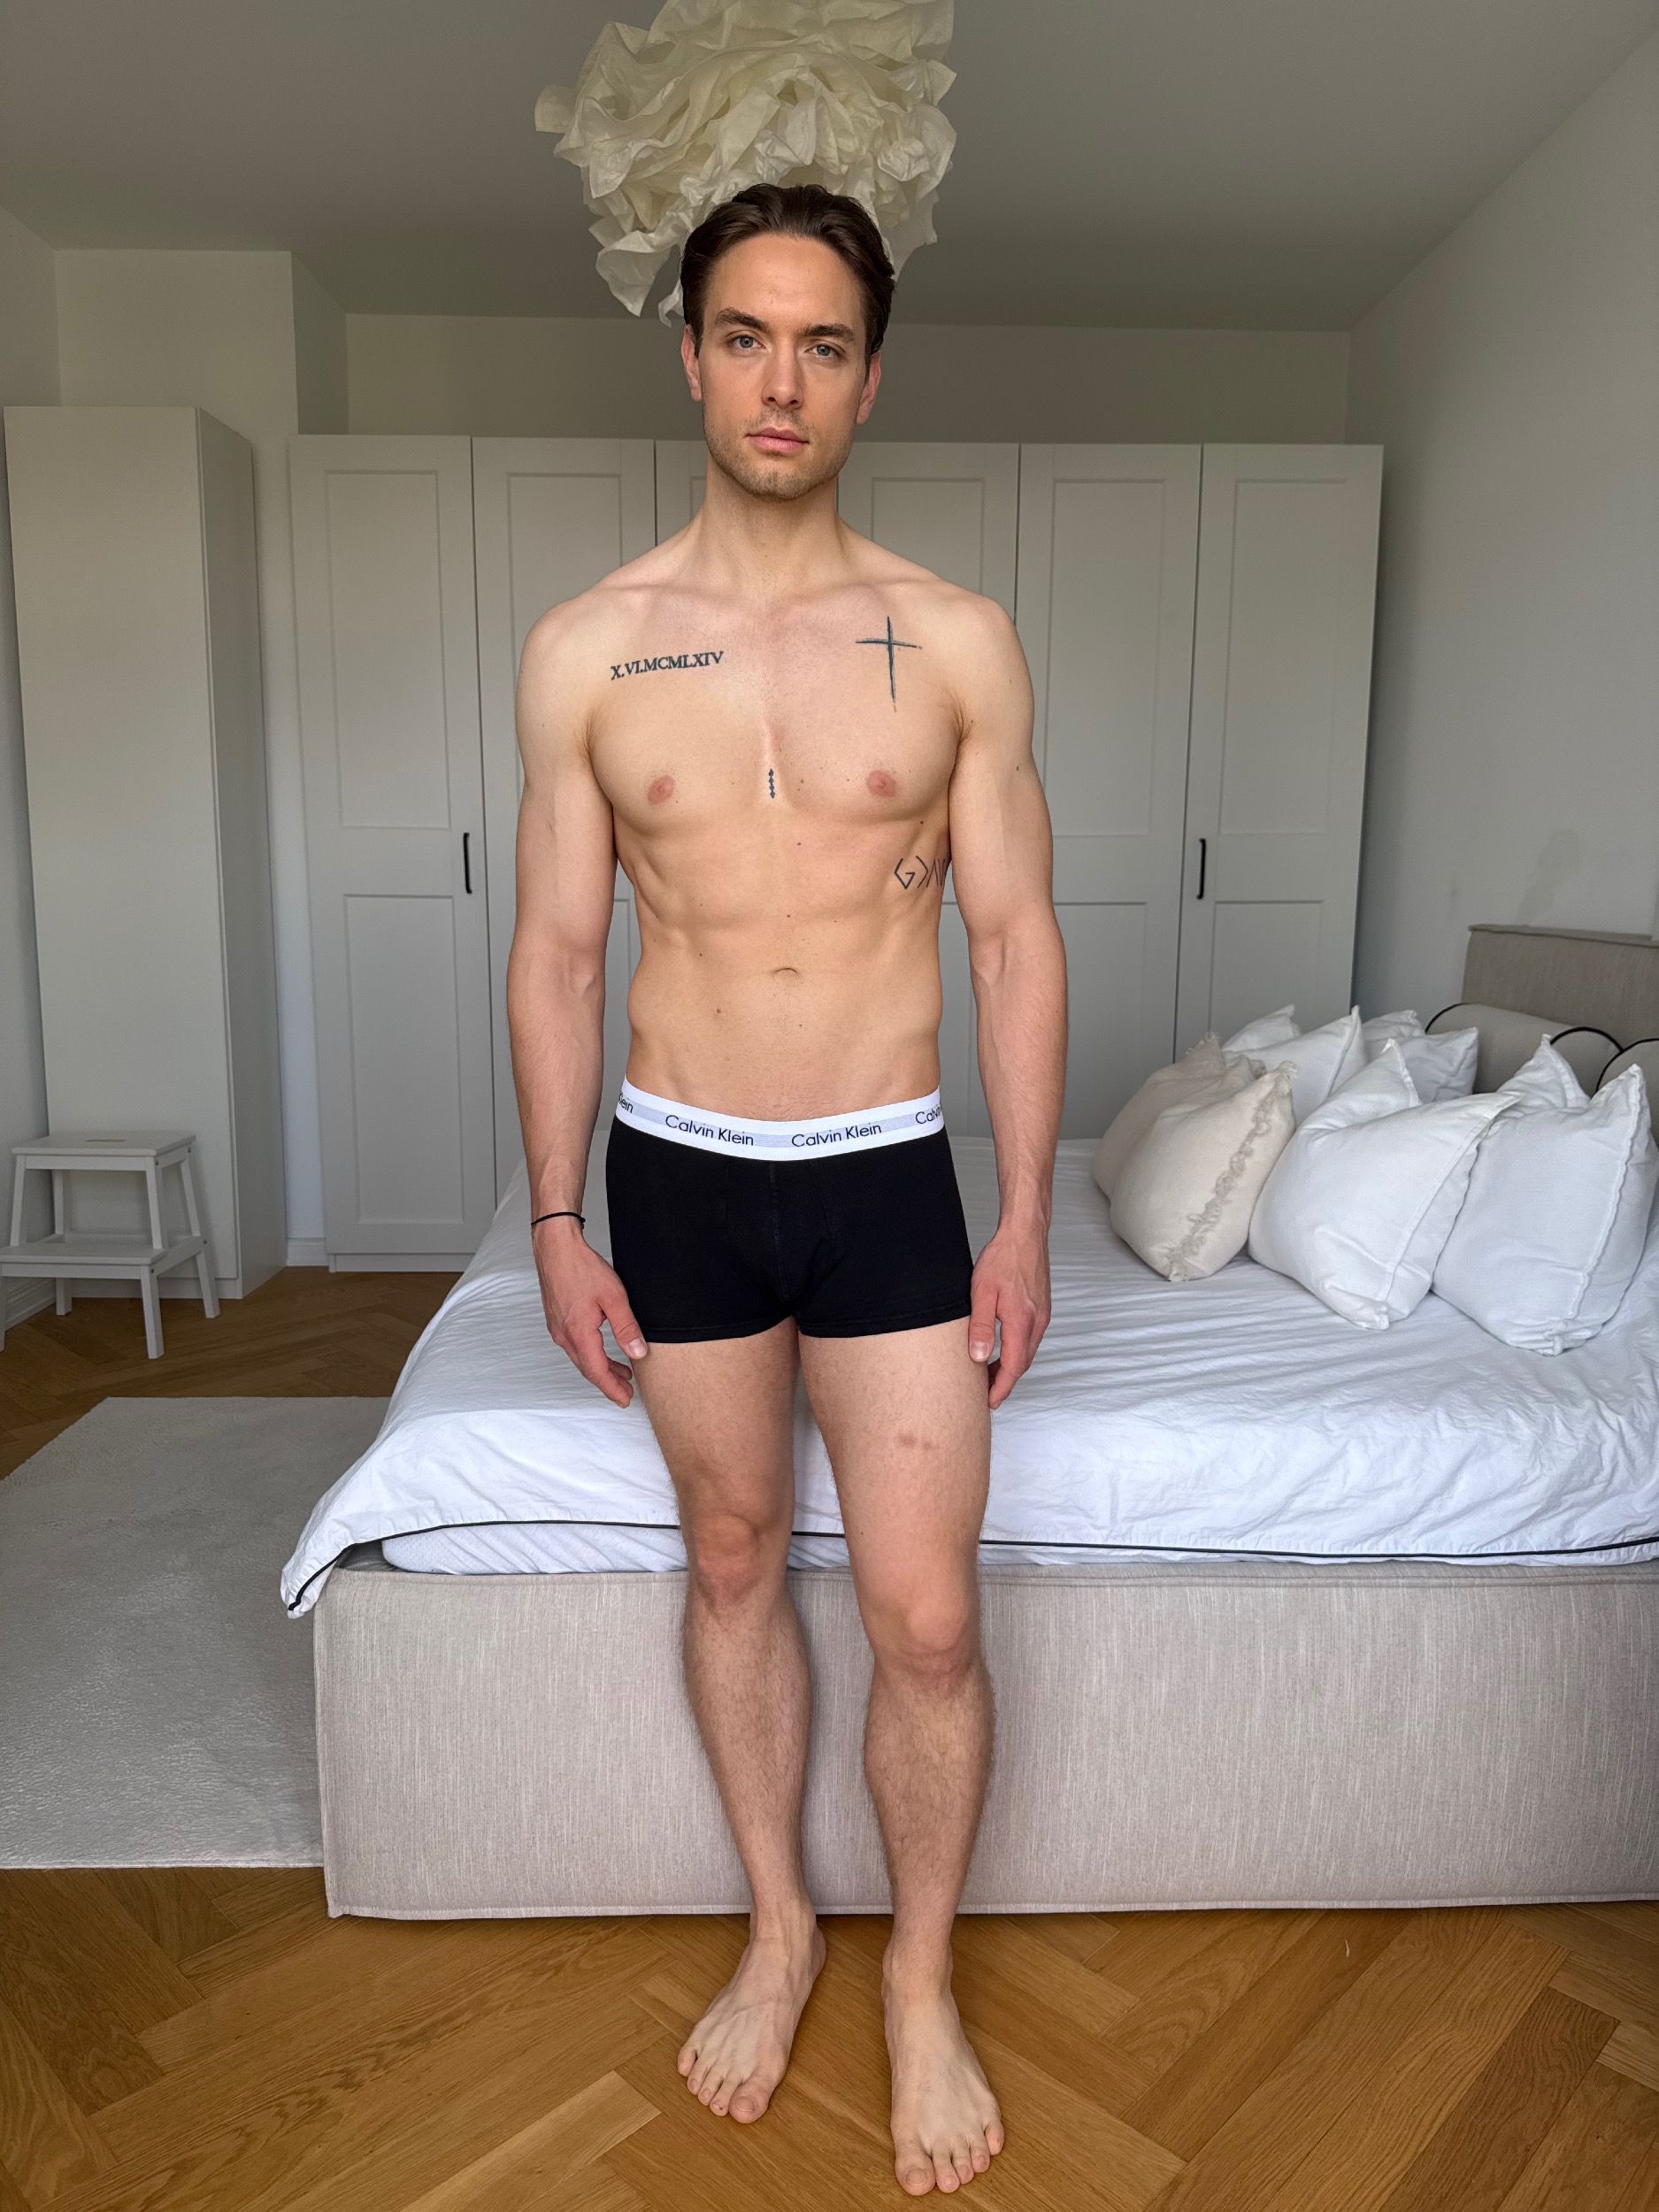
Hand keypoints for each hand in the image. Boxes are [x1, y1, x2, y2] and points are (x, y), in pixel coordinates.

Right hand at [531, 1222, 646, 1406]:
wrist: (555, 1248)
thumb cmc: (581, 1267)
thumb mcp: (614, 1297)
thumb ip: (627, 1328)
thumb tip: (638, 1353)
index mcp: (578, 1333)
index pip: (597, 1371)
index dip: (613, 1389)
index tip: (626, 1400)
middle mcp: (564, 1335)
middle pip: (588, 1368)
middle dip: (609, 1382)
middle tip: (627, 1392)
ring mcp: (558, 1328)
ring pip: (581, 1357)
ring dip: (601, 1367)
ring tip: (622, 1372)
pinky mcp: (557, 1320)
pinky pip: (575, 1345)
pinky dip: (591, 1354)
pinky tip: (602, 1349)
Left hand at [967, 1222, 1050, 1409]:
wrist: (1025, 1235)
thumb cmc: (1003, 1258)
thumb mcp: (982, 1292)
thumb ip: (981, 1326)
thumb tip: (979, 1357)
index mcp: (1022, 1321)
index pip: (1014, 1367)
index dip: (1001, 1388)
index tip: (989, 1402)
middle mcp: (1037, 1323)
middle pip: (1023, 1364)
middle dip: (1005, 1382)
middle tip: (985, 1393)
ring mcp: (1042, 1316)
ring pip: (1027, 1352)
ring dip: (1011, 1367)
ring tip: (989, 1375)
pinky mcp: (1041, 1309)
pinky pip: (1029, 1339)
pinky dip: (1017, 1351)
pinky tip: (1002, 1350)